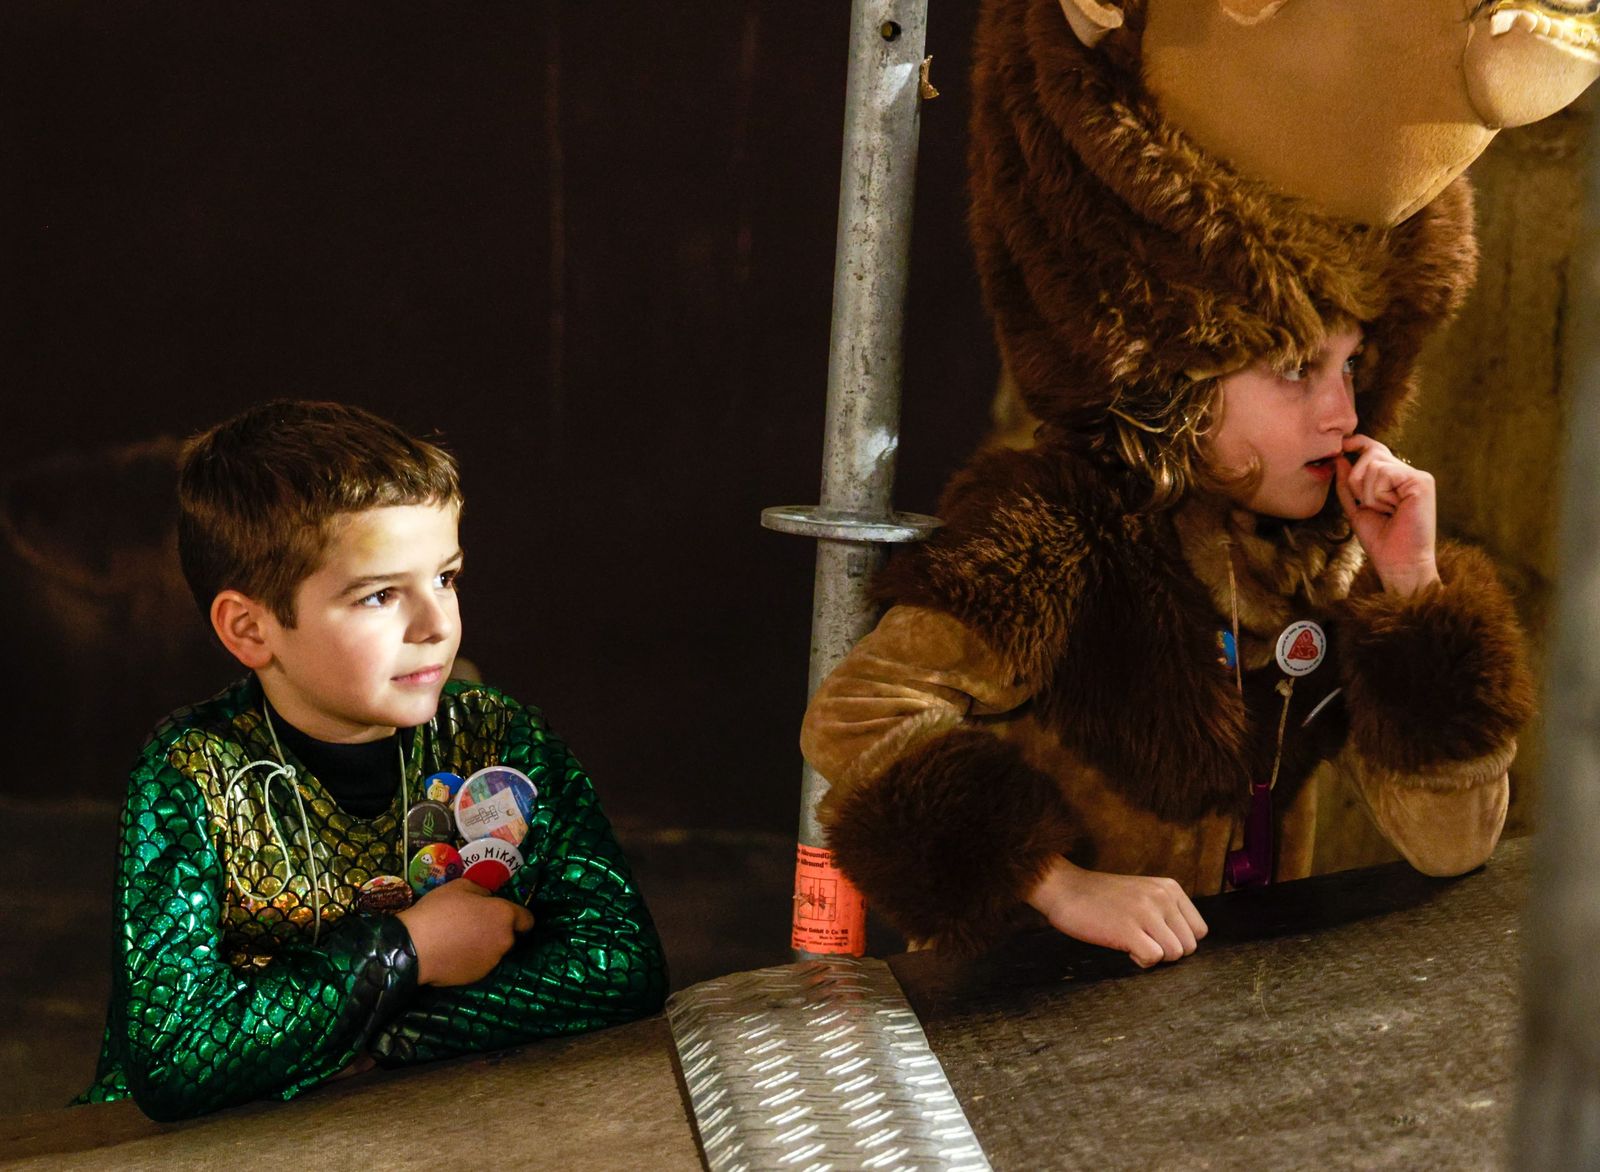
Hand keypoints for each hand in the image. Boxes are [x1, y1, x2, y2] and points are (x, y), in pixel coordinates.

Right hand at [395, 879, 535, 986]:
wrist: (414, 948)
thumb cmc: (438, 911)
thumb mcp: (459, 887)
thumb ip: (481, 892)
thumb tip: (488, 899)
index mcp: (504, 915)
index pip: (527, 920)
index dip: (518, 917)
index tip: (503, 915)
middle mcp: (504, 940)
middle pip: (509, 936)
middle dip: (497, 931)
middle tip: (474, 925)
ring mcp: (492, 961)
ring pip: (495, 951)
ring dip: (484, 946)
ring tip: (459, 941)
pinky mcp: (478, 977)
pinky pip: (480, 965)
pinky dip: (472, 960)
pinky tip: (453, 954)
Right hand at [1025, 857, 1206, 967]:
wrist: (1063, 888)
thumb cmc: (1100, 897)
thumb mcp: (1143, 893)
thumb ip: (1166, 911)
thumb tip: (1185, 946)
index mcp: (1169, 888)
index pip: (1199, 930)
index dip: (1178, 940)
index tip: (1155, 935)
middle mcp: (1162, 897)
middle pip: (1189, 946)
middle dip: (1167, 952)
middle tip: (1142, 941)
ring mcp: (1146, 912)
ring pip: (1175, 954)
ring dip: (1154, 956)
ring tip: (1132, 943)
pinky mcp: (1128, 929)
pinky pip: (1153, 958)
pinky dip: (1141, 961)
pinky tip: (1125, 949)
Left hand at [1334, 435, 1440, 597]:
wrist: (1399, 563)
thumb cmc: (1380, 540)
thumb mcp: (1357, 508)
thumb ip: (1348, 484)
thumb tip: (1340, 458)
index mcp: (1396, 479)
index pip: (1374, 449)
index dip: (1357, 443)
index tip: (1342, 445)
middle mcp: (1409, 474)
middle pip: (1371, 453)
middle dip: (1357, 481)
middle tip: (1370, 506)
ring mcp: (1417, 476)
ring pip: (1373, 464)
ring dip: (1368, 493)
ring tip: (1384, 511)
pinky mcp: (1421, 481)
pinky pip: (1384, 473)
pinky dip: (1378, 494)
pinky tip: (1393, 509)